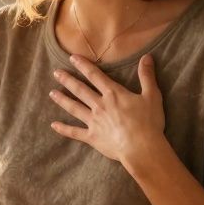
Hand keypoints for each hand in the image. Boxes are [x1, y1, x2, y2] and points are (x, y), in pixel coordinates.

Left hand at [49, 53, 165, 164]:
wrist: (141, 148)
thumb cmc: (148, 122)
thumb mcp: (152, 96)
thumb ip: (147, 76)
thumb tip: (147, 57)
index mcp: (113, 94)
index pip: (95, 75)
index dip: (83, 65)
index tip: (72, 58)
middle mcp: (100, 105)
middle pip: (80, 89)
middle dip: (67, 80)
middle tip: (56, 73)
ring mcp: (94, 121)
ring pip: (74, 108)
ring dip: (62, 99)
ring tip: (52, 93)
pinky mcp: (92, 137)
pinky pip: (74, 132)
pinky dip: (64, 129)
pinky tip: (54, 125)